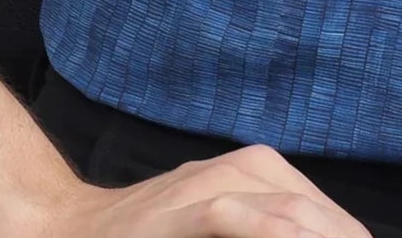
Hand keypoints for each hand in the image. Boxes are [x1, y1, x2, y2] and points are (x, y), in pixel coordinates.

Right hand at [25, 143, 377, 237]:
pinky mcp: (183, 209)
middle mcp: (245, 170)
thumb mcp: (221, 226)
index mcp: (262, 174)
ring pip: (287, 213)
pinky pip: (232, 218)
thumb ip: (266, 228)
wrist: (73, 230)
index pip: (328, 217)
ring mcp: (211, 185)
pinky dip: (269, 234)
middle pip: (316, 215)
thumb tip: (324, 235)